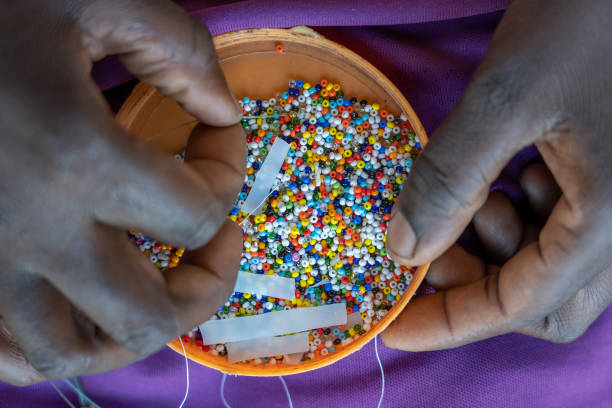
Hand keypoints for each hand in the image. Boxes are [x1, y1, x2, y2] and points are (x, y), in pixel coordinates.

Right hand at [0, 1, 244, 383]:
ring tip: (157, 284)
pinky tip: (76, 303)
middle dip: (204, 286)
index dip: (229, 170)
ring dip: (128, 329)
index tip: (220, 132)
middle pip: (146, 318)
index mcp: (75, 159)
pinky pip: (2, 351)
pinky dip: (51, 342)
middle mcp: (28, 232)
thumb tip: (223, 113)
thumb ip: (179, 50)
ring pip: (68, 353)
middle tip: (217, 240)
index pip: (198, 214)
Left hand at [383, 0, 611, 350]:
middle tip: (431, 243)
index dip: (452, 321)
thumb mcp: (507, 95)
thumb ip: (452, 175)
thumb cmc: (588, 17)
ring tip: (476, 191)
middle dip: (476, 283)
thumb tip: (402, 248)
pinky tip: (504, 172)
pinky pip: (556, 227)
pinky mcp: (606, 180)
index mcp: (611, 218)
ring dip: (494, 246)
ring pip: (548, 266)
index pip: (520, 304)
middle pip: (542, 301)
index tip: (396, 328)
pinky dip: (515, 217)